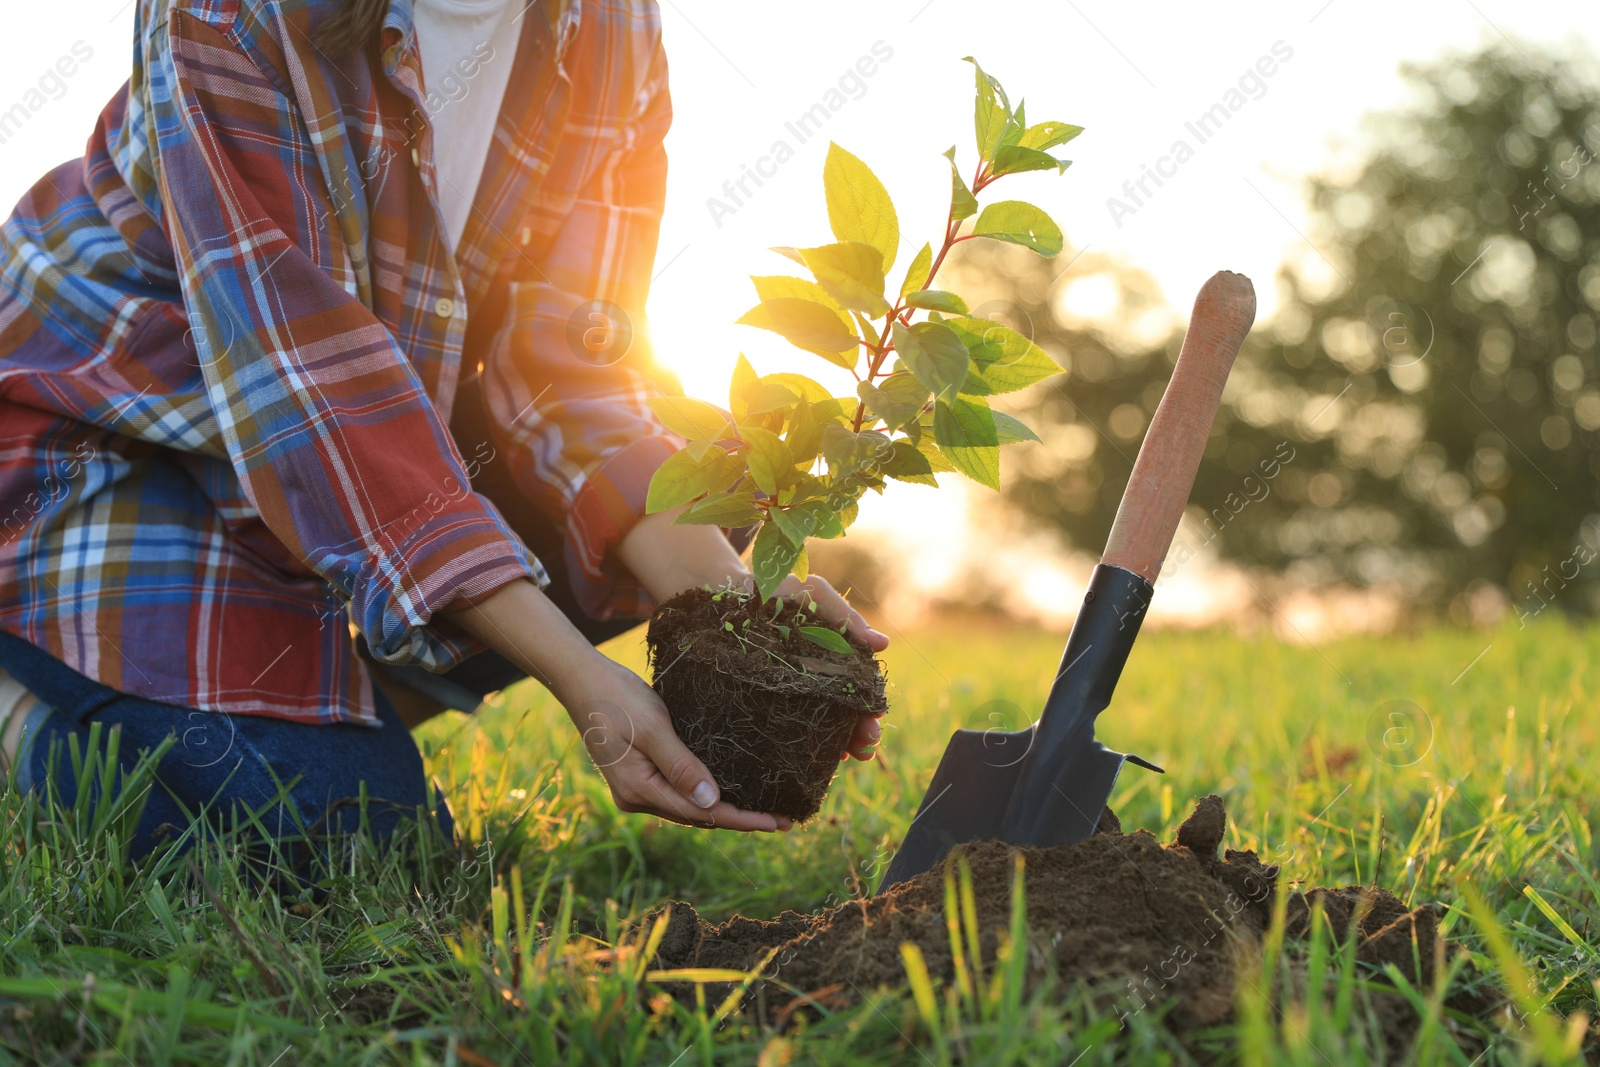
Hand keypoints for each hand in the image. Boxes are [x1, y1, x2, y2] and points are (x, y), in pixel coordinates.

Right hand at [562, 658, 792, 831]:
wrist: (581, 680)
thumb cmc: (616, 699)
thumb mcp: (654, 729)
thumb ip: (682, 765)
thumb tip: (712, 801)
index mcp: (639, 790)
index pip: (702, 814)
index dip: (742, 819)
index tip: (777, 822)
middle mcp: (636, 798)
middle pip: (697, 816)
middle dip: (740, 818)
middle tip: (784, 820)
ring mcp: (636, 789)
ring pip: (688, 806)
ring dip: (724, 809)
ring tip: (764, 811)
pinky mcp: (639, 775)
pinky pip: (678, 791)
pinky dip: (705, 793)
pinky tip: (729, 791)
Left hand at [616, 510, 890, 763]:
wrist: (720, 597)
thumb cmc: (771, 591)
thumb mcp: (813, 595)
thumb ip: (846, 616)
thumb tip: (883, 644)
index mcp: (831, 659)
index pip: (859, 691)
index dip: (870, 707)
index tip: (876, 717)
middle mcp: (813, 683)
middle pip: (845, 716)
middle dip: (861, 733)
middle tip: (867, 745)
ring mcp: (788, 698)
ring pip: (821, 730)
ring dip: (841, 746)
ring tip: (852, 757)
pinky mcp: (760, 707)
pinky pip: (785, 735)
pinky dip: (805, 749)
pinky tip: (817, 758)